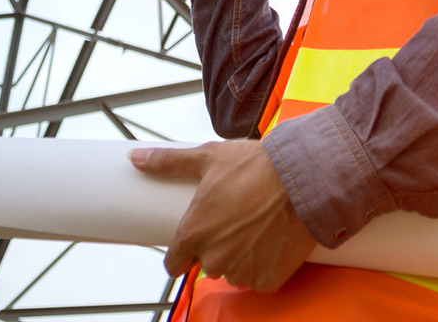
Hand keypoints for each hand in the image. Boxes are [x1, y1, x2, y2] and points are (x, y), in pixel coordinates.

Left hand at [130, 141, 315, 292]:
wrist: (302, 178)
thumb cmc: (255, 167)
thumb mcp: (208, 158)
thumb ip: (168, 162)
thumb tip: (135, 157)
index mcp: (194, 233)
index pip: (174, 263)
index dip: (183, 253)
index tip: (194, 242)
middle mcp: (214, 258)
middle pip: (207, 264)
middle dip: (218, 247)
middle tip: (235, 221)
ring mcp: (242, 272)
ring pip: (234, 271)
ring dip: (241, 257)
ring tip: (256, 227)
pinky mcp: (267, 280)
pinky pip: (260, 279)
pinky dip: (265, 266)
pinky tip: (272, 242)